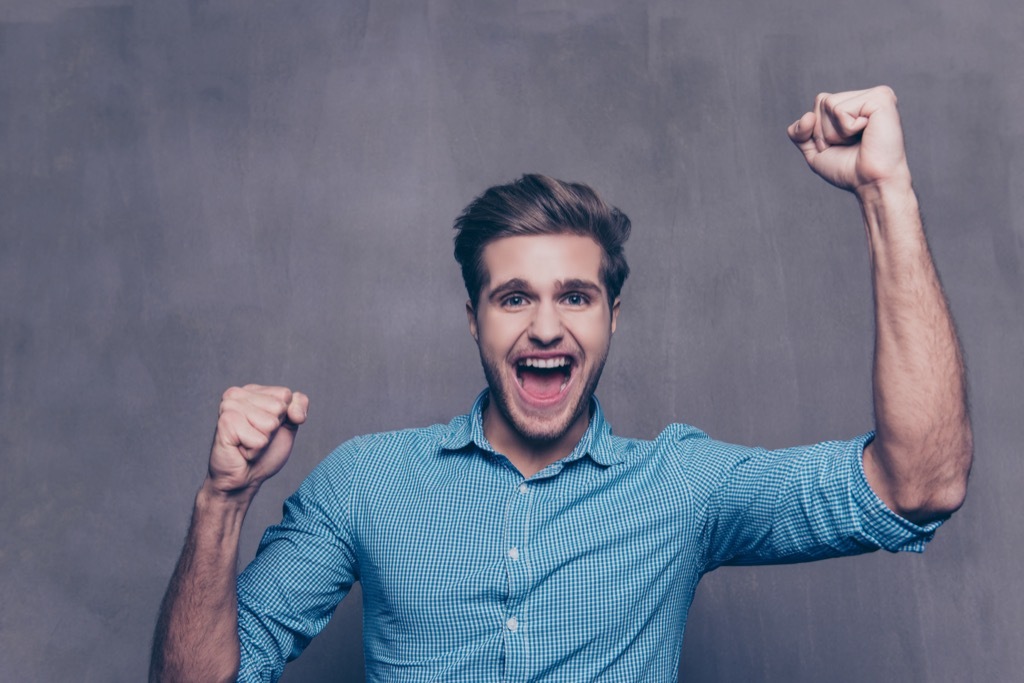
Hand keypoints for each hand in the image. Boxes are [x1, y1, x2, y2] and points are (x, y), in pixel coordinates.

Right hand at [206, 384, 308, 495]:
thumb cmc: (264, 453)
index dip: (286, 417)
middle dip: (273, 430)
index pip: (287, 394)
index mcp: (253, 391)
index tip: (267, 429)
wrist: (243, 478)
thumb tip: (295, 412)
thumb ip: (297, 409)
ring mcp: (230, 406)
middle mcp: (238, 394)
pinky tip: (241, 449)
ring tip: (248, 444)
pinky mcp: (226, 422)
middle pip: (280, 406)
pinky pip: (260, 439)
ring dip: (263, 440)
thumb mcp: (288, 426)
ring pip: (271, 423)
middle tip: (255, 438)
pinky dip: (255, 450)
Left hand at [787, 86, 912, 196]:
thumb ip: (799, 133)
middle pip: (822, 100)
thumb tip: (807, 115)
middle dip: (824, 130)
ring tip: (857, 141)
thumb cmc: (849, 170)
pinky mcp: (881, 98)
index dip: (818, 129)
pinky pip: (840, 109)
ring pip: (829, 103)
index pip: (819, 102)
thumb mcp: (815, 151)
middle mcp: (867, 96)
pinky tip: (866, 134)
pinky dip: (845, 129)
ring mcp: (876, 95)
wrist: (871, 183)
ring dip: (835, 132)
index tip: (840, 145)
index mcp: (855, 104)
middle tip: (849, 145)